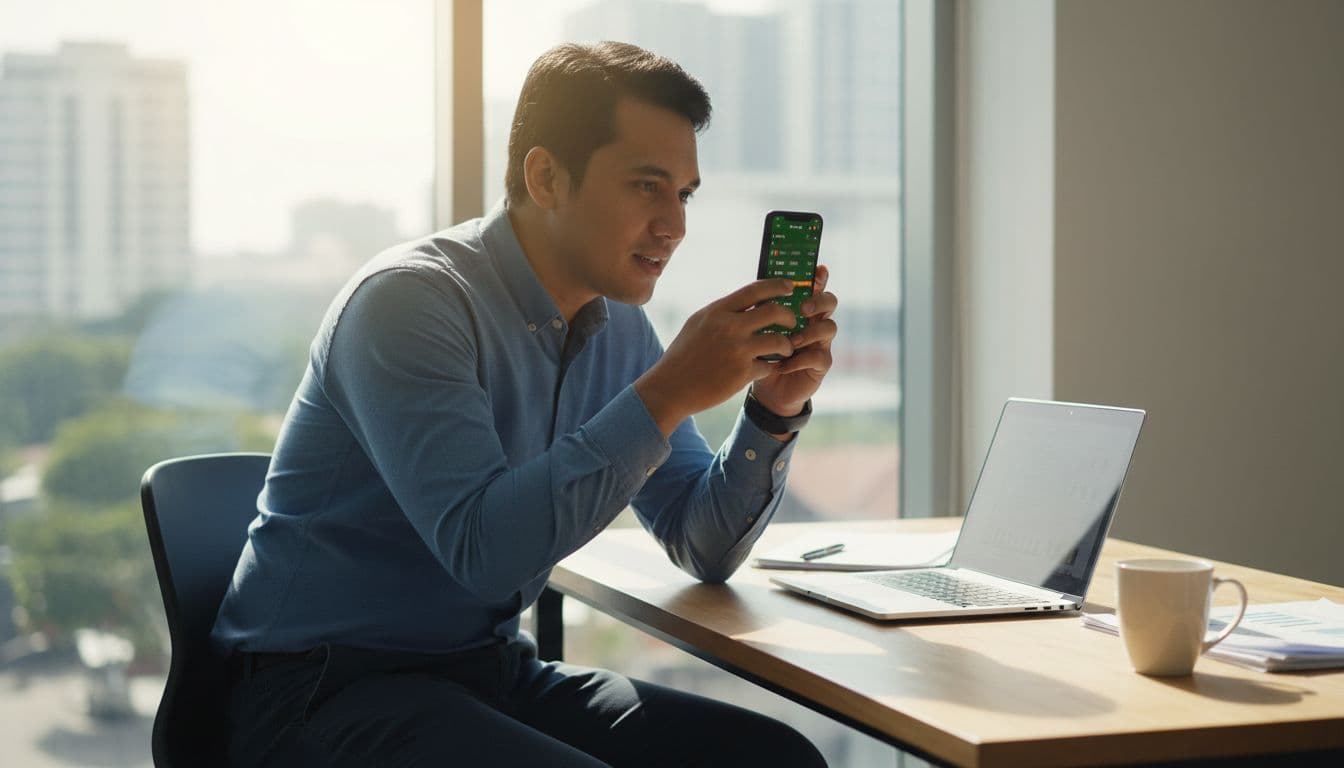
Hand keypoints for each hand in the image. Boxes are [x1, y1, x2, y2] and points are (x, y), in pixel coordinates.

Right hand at [635, 278, 797, 436]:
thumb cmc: (683, 355)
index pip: (755, 289)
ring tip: (785, 349)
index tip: (789, 287)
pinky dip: (770, 367)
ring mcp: (737, 350)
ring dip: (787, 345)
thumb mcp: (698, 324)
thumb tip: (747, 301)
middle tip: (792, 323)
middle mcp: (729, 327)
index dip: (777, 285)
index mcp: (718, 311)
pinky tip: (765, 368)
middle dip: (790, 317)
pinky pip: (769, 366)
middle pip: (775, 311)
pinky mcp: (742, 373)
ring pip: (779, 341)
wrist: (670, 387)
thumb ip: (722, 312)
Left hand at [749, 264, 837, 428]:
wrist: (765, 388)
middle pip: (830, 302)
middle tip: (803, 308)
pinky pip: (819, 356)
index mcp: (800, 309)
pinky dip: (800, 359)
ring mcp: (820, 343)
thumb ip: (761, 310)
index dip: (819, 277)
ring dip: (810, 332)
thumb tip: (756, 290)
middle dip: (819, 301)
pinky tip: (783, 365)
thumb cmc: (760, 352)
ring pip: (830, 327)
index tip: (819, 269)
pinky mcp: (820, 365)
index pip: (814, 287)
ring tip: (791, 342)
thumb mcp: (757, 329)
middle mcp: (814, 322)